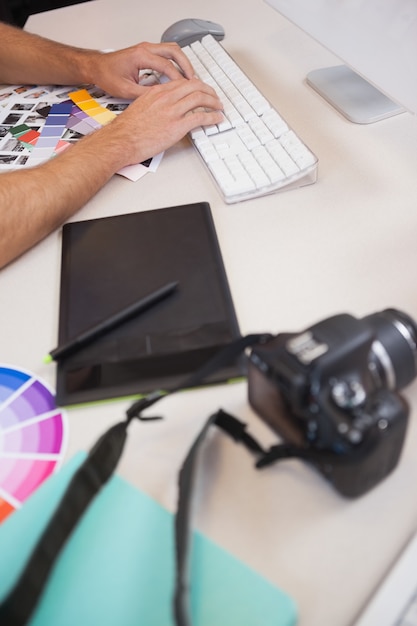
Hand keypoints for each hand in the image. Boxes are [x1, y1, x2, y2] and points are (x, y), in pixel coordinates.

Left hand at [88, 42, 195, 98]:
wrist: (96, 67)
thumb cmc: (107, 75)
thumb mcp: (125, 90)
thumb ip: (144, 94)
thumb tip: (160, 99)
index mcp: (141, 56)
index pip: (166, 65)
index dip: (178, 78)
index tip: (186, 89)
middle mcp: (145, 49)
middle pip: (174, 51)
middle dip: (186, 66)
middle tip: (194, 80)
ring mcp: (147, 49)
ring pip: (172, 50)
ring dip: (183, 62)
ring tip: (190, 78)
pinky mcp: (147, 53)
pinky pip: (167, 54)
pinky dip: (176, 63)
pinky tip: (179, 75)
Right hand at [100, 78, 223, 167]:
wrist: (121, 140)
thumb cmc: (127, 128)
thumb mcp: (140, 107)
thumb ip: (154, 103)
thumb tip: (162, 108)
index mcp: (156, 92)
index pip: (182, 82)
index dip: (195, 85)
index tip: (201, 89)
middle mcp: (166, 98)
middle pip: (194, 86)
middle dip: (208, 90)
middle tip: (214, 96)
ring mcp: (173, 111)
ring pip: (200, 98)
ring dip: (214, 102)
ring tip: (219, 106)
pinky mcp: (177, 126)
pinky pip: (201, 117)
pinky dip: (212, 117)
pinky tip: (217, 118)